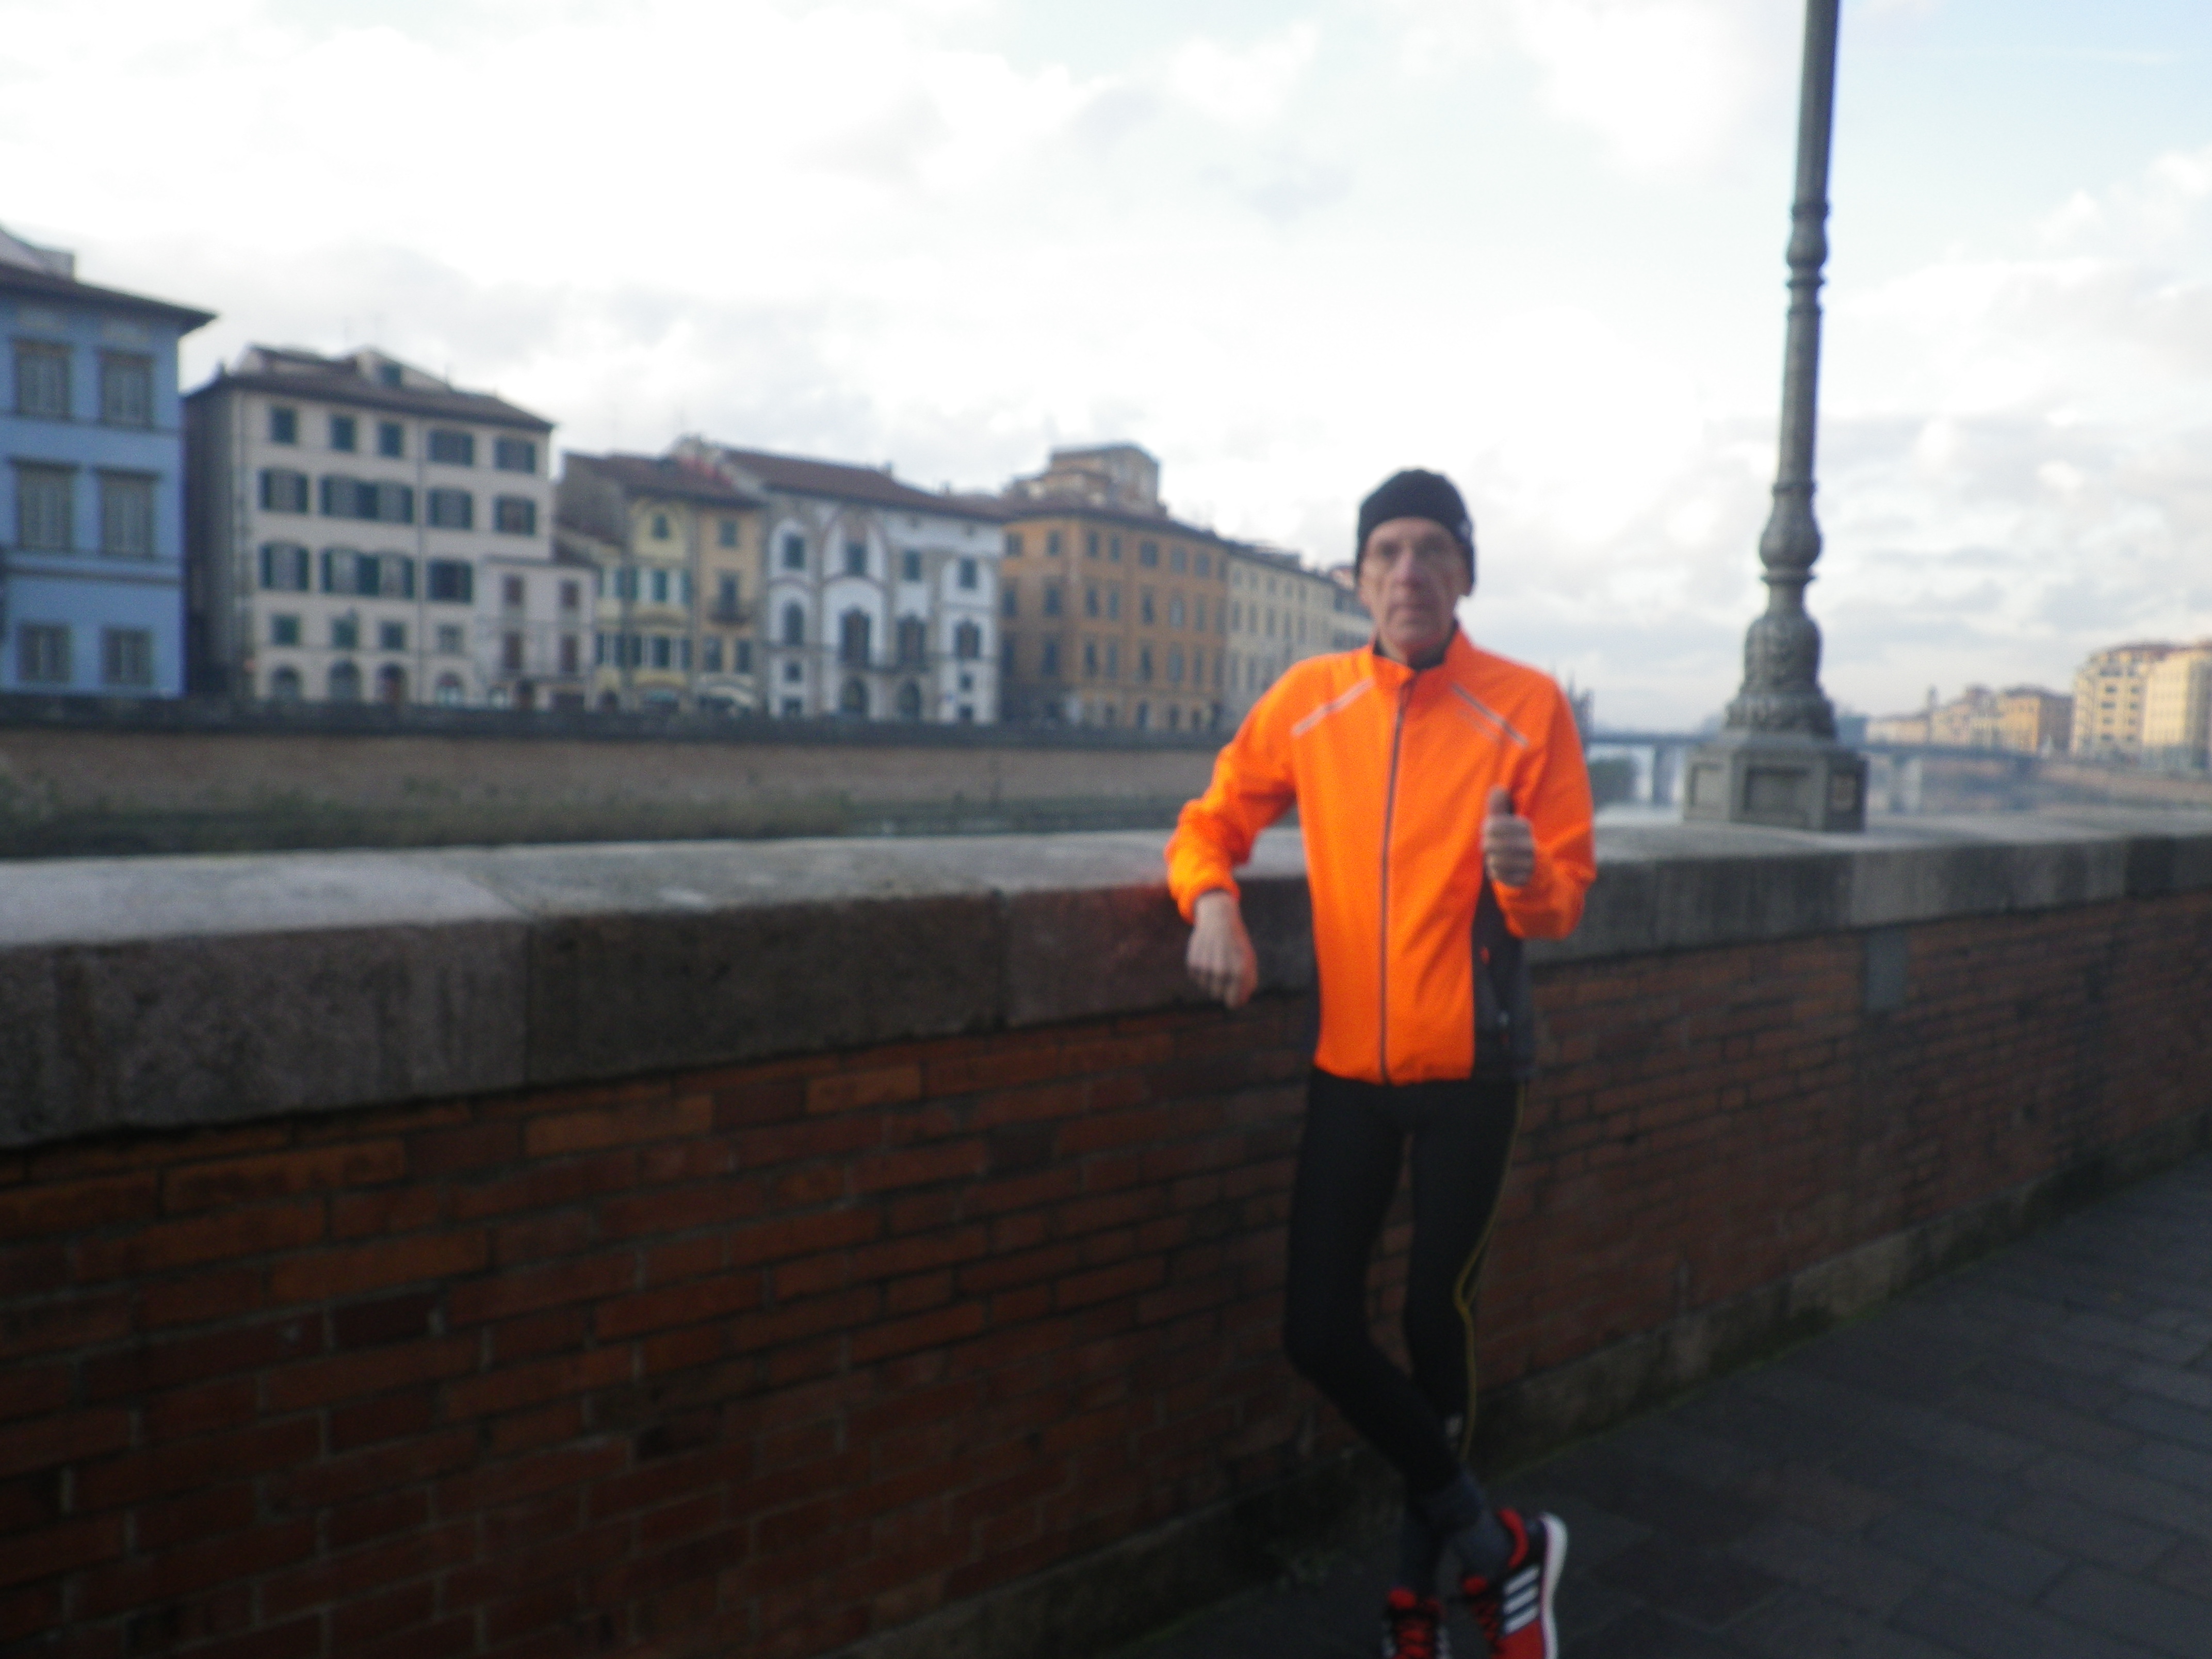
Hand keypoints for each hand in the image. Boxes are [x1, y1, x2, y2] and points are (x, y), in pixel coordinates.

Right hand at [1186, 890, 1258, 1008]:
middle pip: (1218, 996)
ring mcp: (1205, 968)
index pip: (1233, 1002)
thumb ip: (1248, 982)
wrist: (1219, 919)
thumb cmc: (1237, 942)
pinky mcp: (1193, 963)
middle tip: (1226, 973)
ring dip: (1212, 979)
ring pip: (1206, 987)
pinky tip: (1208, 957)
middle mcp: (1221, 971)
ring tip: (1217, 962)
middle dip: (1222, 989)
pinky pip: (1197, 978)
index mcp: (1239, 972)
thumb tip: (1240, 1002)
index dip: (1233, 1001)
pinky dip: (1202, 972)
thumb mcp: (1249, 959)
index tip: (1233, 998)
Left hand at [1482, 786, 1534, 887]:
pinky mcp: (1521, 878)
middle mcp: (1528, 844)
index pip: (1494, 825)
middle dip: (1487, 844)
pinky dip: (1494, 871)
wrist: (1532, 866)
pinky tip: (1499, 867)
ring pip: (1495, 860)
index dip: (1487, 828)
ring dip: (1491, 858)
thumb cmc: (1512, 838)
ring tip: (1495, 855)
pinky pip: (1498, 875)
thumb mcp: (1506, 822)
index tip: (1486, 829)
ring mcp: (1526, 863)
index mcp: (1523, 827)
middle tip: (1488, 845)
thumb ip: (1499, 807)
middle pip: (1492, 844)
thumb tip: (1497, 788)